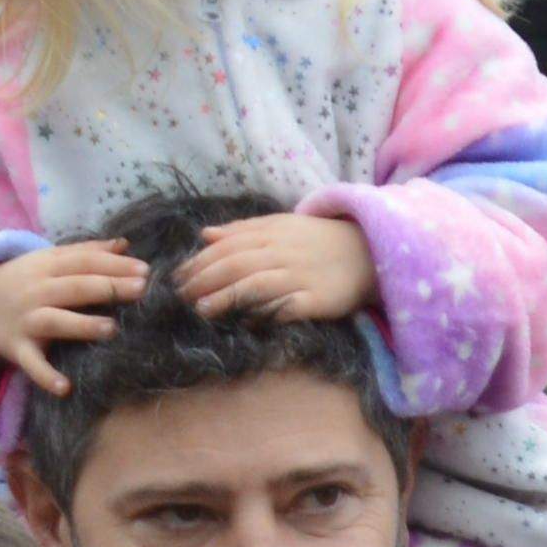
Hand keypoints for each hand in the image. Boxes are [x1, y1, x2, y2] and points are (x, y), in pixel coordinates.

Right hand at [0, 238, 149, 398]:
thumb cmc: (23, 283)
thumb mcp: (47, 261)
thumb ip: (85, 252)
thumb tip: (124, 243)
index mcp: (46, 266)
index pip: (83, 262)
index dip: (114, 264)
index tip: (145, 270)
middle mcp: (37, 291)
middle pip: (74, 287)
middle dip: (108, 287)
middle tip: (141, 290)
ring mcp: (26, 320)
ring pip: (55, 321)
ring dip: (82, 325)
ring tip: (112, 329)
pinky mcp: (17, 348)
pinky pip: (32, 364)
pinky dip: (46, 376)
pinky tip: (65, 388)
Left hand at [178, 210, 380, 324]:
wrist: (369, 252)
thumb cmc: (318, 241)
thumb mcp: (281, 225)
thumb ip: (243, 230)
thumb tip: (205, 235)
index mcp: (271, 232)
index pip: (227, 246)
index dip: (200, 262)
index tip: (177, 277)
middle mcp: (283, 253)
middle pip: (236, 264)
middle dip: (205, 280)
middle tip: (180, 297)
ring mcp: (301, 276)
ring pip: (256, 284)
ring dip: (226, 296)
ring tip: (201, 309)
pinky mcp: (318, 300)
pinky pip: (287, 307)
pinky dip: (265, 313)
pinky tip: (244, 321)